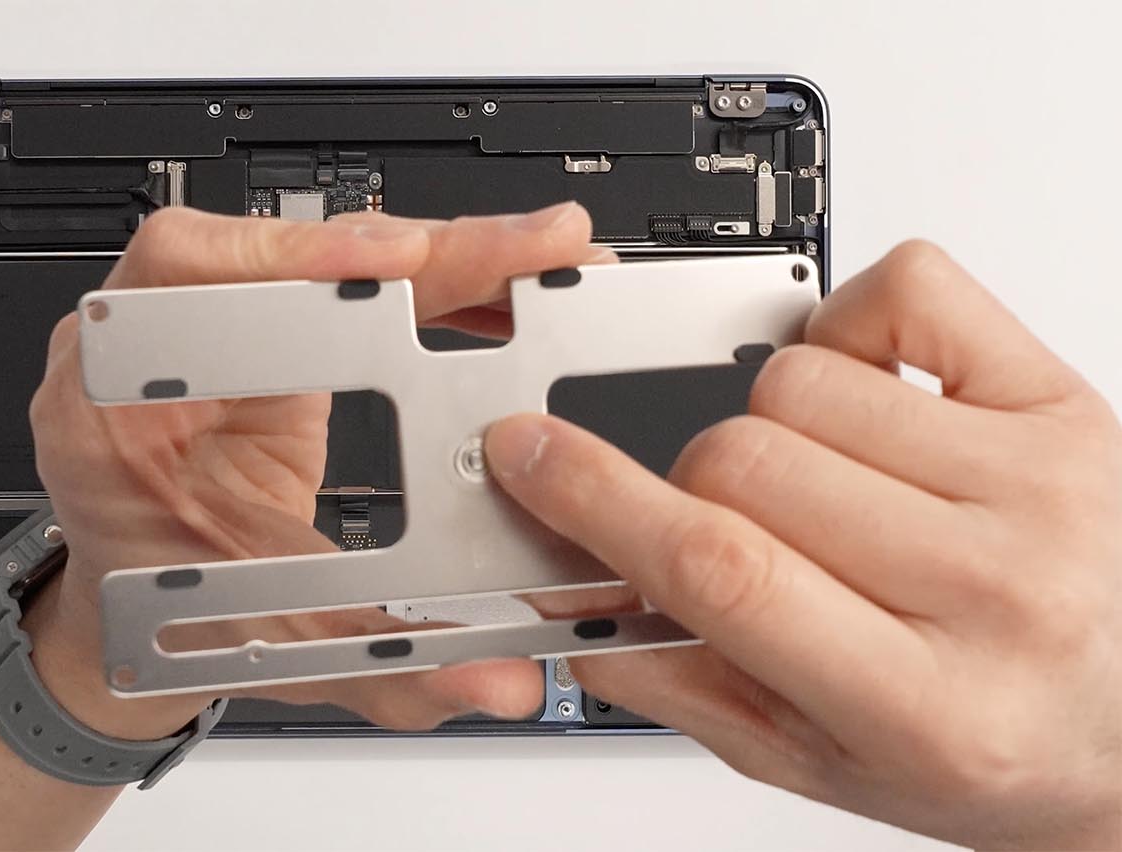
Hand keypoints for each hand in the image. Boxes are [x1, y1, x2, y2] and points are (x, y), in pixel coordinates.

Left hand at [26, 203, 613, 738]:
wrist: (134, 620)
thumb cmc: (170, 621)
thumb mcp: (274, 654)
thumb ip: (386, 675)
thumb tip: (498, 681)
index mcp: (106, 409)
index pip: (176, 276)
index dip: (283, 255)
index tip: (384, 262)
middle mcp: (154, 348)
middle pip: (280, 252)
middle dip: (415, 248)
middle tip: (518, 250)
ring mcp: (214, 332)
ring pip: (322, 255)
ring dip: (436, 255)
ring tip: (529, 264)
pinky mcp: (269, 339)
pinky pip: (346, 284)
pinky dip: (427, 285)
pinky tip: (493, 296)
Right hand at [485, 241, 1121, 849]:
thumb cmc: (998, 748)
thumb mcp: (827, 765)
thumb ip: (688, 685)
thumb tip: (576, 593)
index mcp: (925, 706)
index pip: (720, 569)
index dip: (598, 497)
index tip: (532, 453)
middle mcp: (996, 586)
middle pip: (743, 462)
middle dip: (697, 487)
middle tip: (735, 530)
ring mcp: (1041, 480)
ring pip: (800, 382)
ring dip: (772, 426)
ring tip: (823, 484)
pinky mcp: (1062, 399)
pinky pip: (906, 289)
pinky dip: (849, 324)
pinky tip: (867, 394)